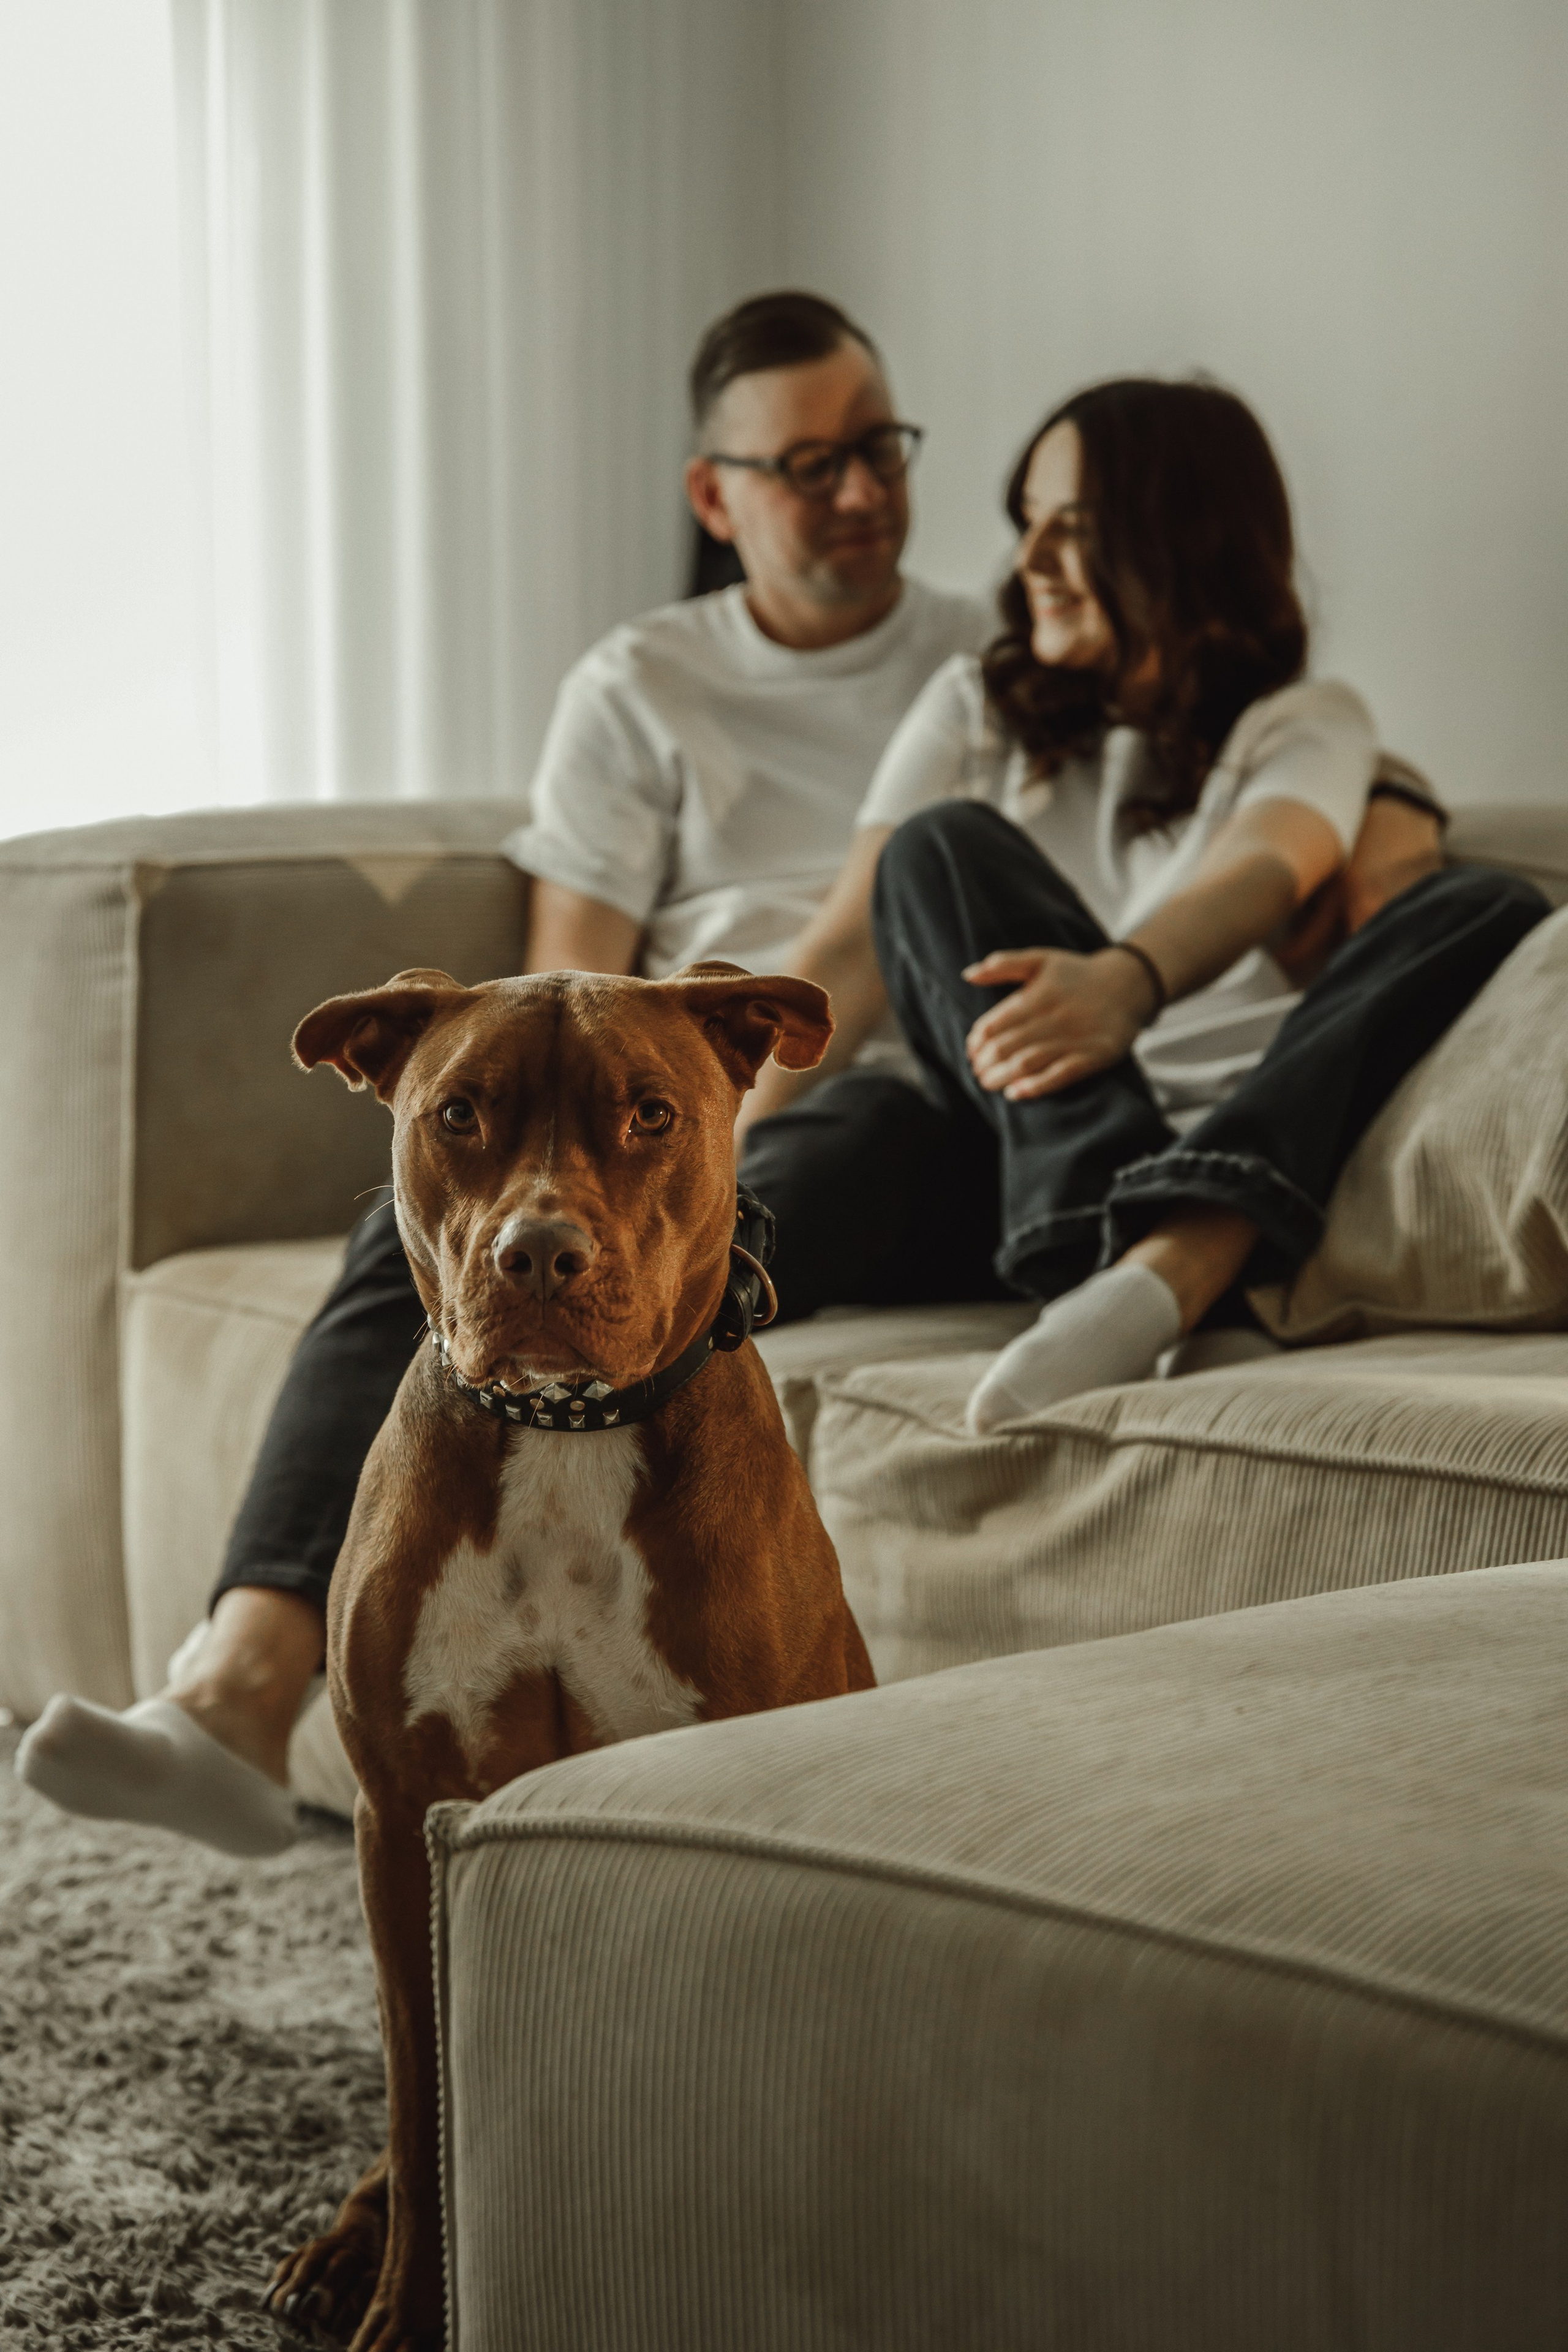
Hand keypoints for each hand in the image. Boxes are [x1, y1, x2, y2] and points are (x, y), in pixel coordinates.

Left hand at [962, 945, 1154, 1098]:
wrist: (1128, 985)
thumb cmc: (1077, 974)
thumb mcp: (1041, 959)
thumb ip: (1003, 964)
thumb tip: (967, 974)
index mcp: (1037, 995)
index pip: (995, 1023)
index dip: (977, 1041)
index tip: (971, 1050)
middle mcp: (1054, 1016)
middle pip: (1007, 1046)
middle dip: (985, 1062)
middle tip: (977, 1071)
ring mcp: (1075, 1038)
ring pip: (1027, 1062)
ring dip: (1001, 1076)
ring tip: (988, 1083)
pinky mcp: (1094, 1056)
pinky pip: (1060, 1075)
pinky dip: (1035, 1086)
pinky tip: (1015, 1093)